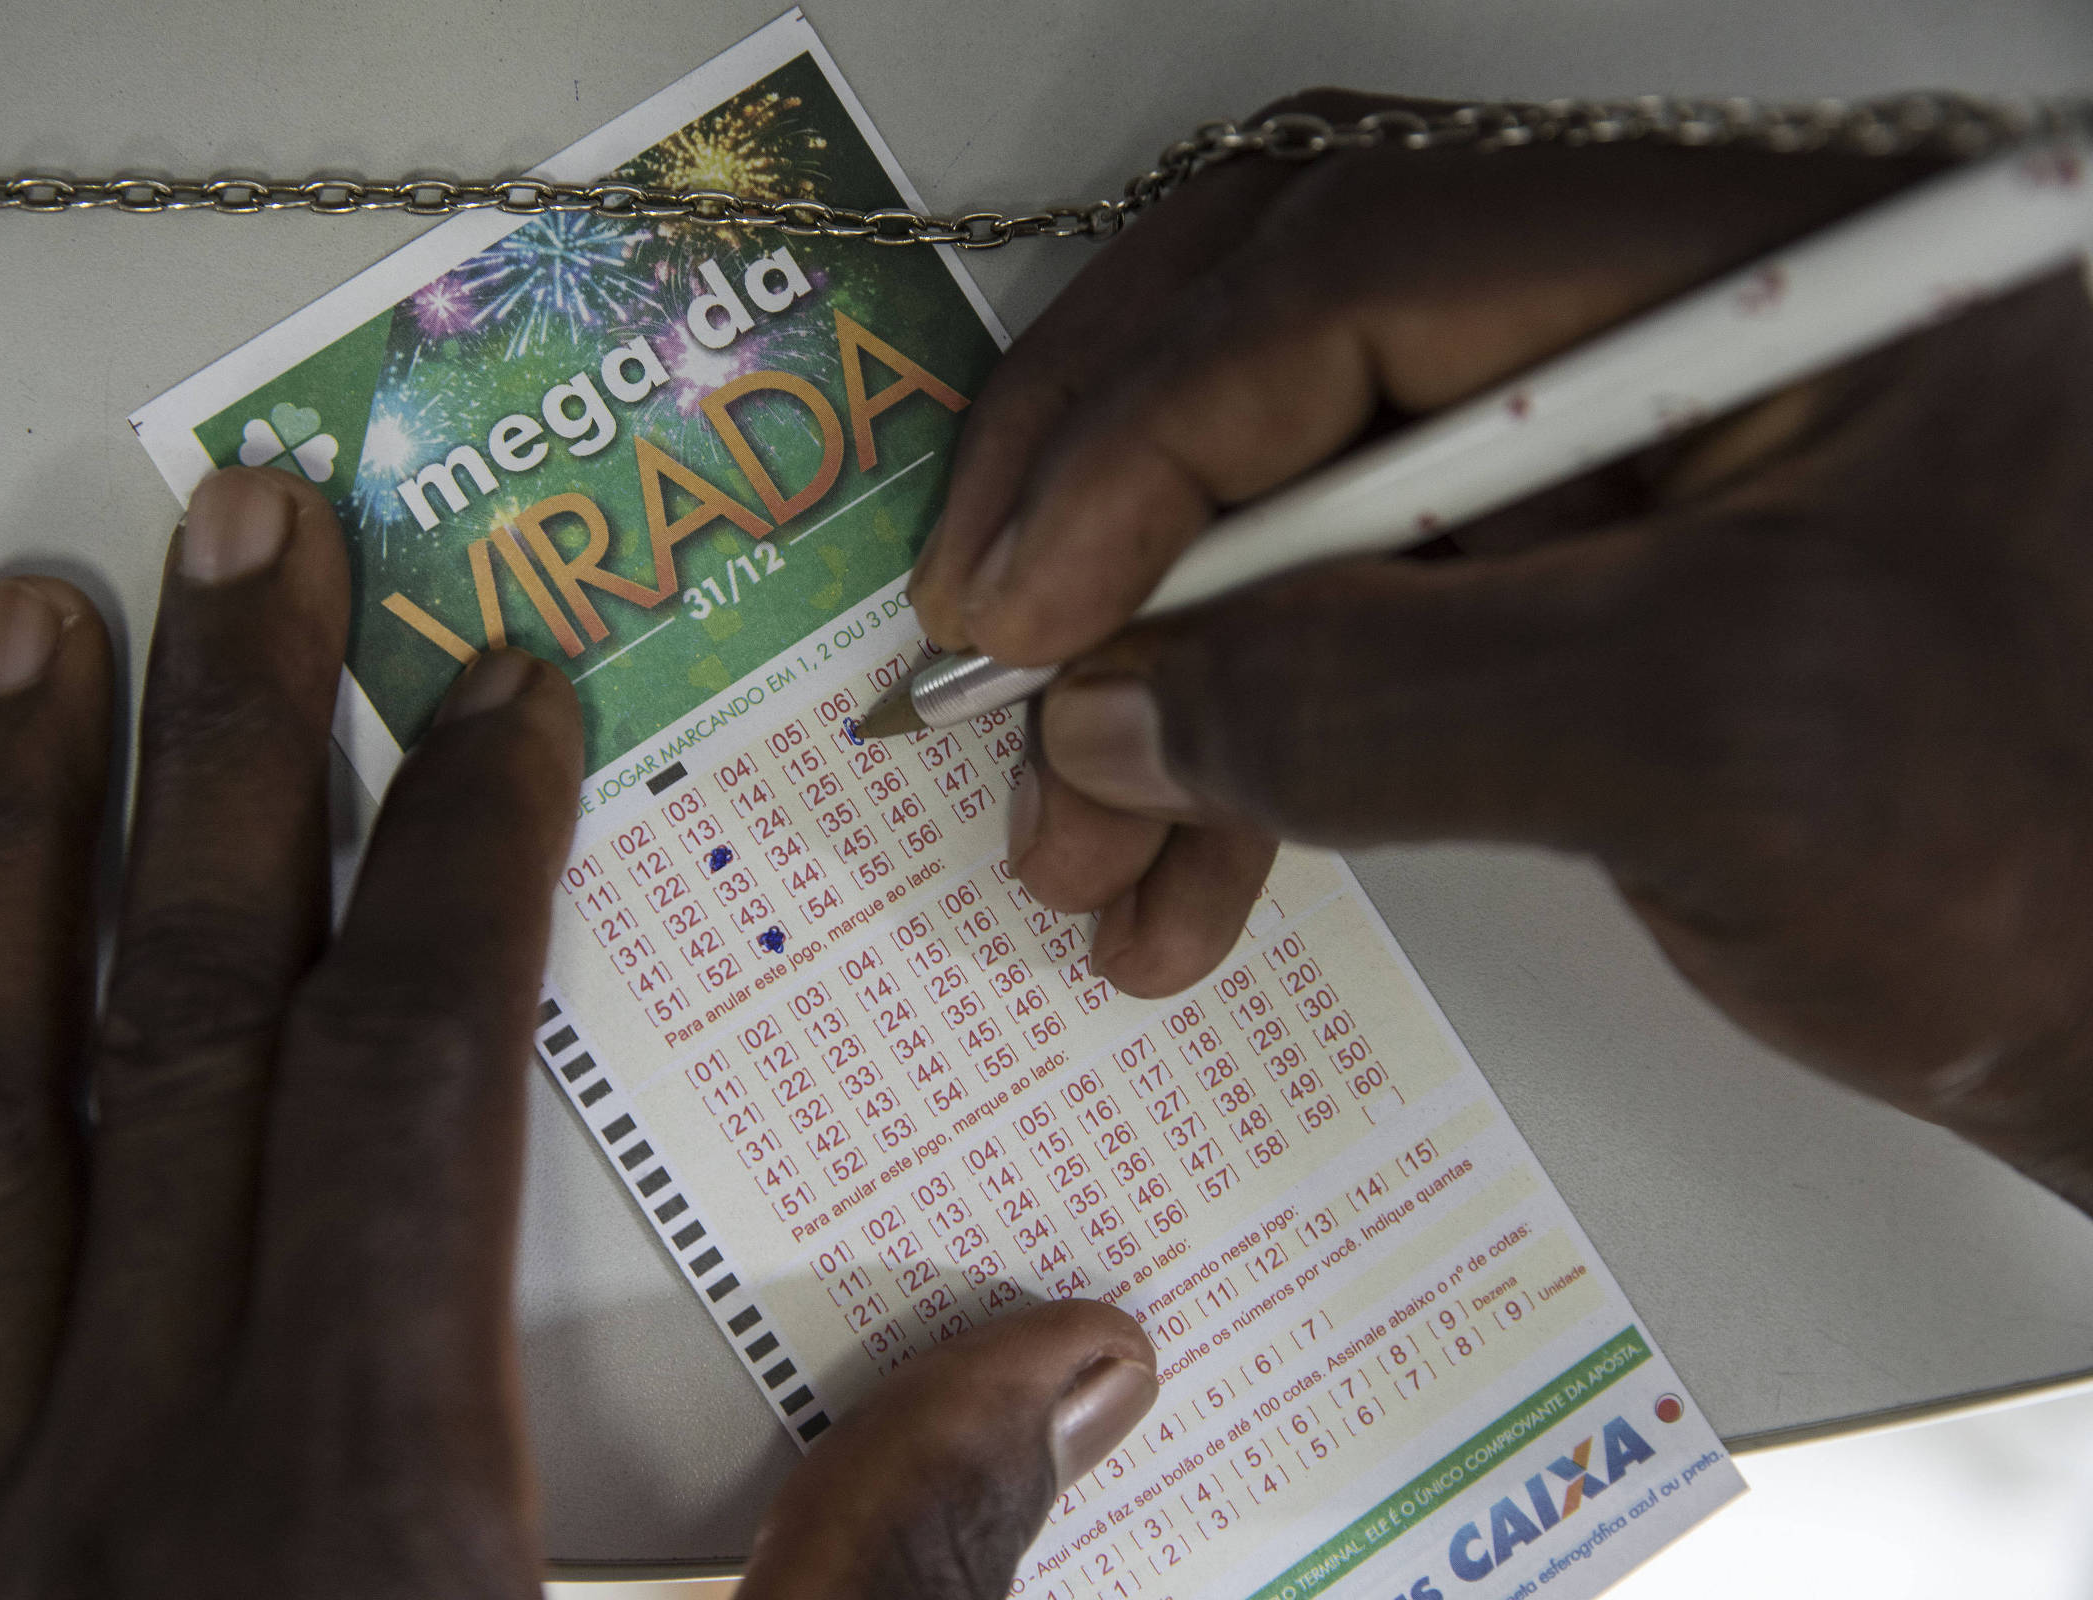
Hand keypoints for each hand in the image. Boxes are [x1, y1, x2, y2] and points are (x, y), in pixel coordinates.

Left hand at [0, 467, 1154, 1598]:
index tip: (514, 679)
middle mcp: (143, 1436)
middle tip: (249, 522)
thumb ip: (893, 1579)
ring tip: (27, 626)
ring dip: (2, 840)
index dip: (473, 854)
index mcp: (360, 1475)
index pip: (411, 1069)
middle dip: (232, 745)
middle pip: (188, 1012)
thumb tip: (1077, 1358)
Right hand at [911, 96, 2092, 1204]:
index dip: (1150, 433)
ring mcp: (1632, 433)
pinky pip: (1363, 606)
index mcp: (1762, 258)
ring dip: (1160, 665)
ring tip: (1074, 850)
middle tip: (994, 685)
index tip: (1020, 614)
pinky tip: (1185, 863)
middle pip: (1291, 324)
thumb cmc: (2057, 865)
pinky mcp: (1598, 564)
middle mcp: (1676, 303)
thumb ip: (1384, 705)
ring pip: (1300, 485)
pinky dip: (1249, 732)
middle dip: (1116, 523)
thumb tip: (1110, 709)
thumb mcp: (1716, 759)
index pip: (1366, 265)